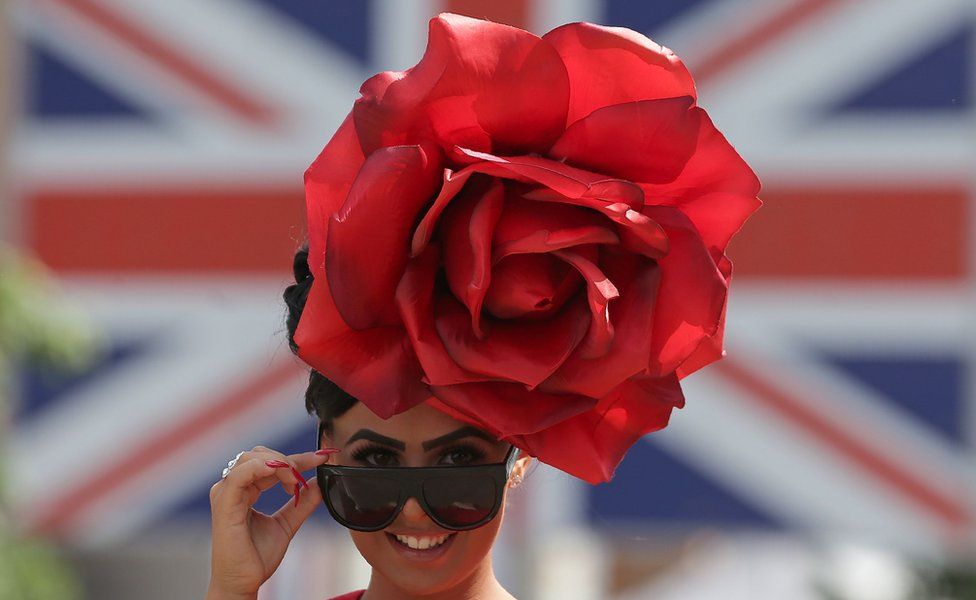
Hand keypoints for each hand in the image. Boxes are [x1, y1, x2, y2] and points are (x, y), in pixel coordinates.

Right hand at [207, 445, 339, 597]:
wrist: (243, 583)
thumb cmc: (256, 557)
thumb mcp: (287, 523)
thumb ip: (302, 503)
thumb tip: (318, 483)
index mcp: (244, 490)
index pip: (271, 463)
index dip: (298, 458)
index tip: (322, 458)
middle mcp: (233, 488)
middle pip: (261, 455)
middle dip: (289, 460)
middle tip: (305, 477)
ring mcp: (226, 494)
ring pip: (251, 458)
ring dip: (278, 463)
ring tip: (293, 483)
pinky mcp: (224, 503)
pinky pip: (240, 474)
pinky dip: (261, 467)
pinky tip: (279, 473)